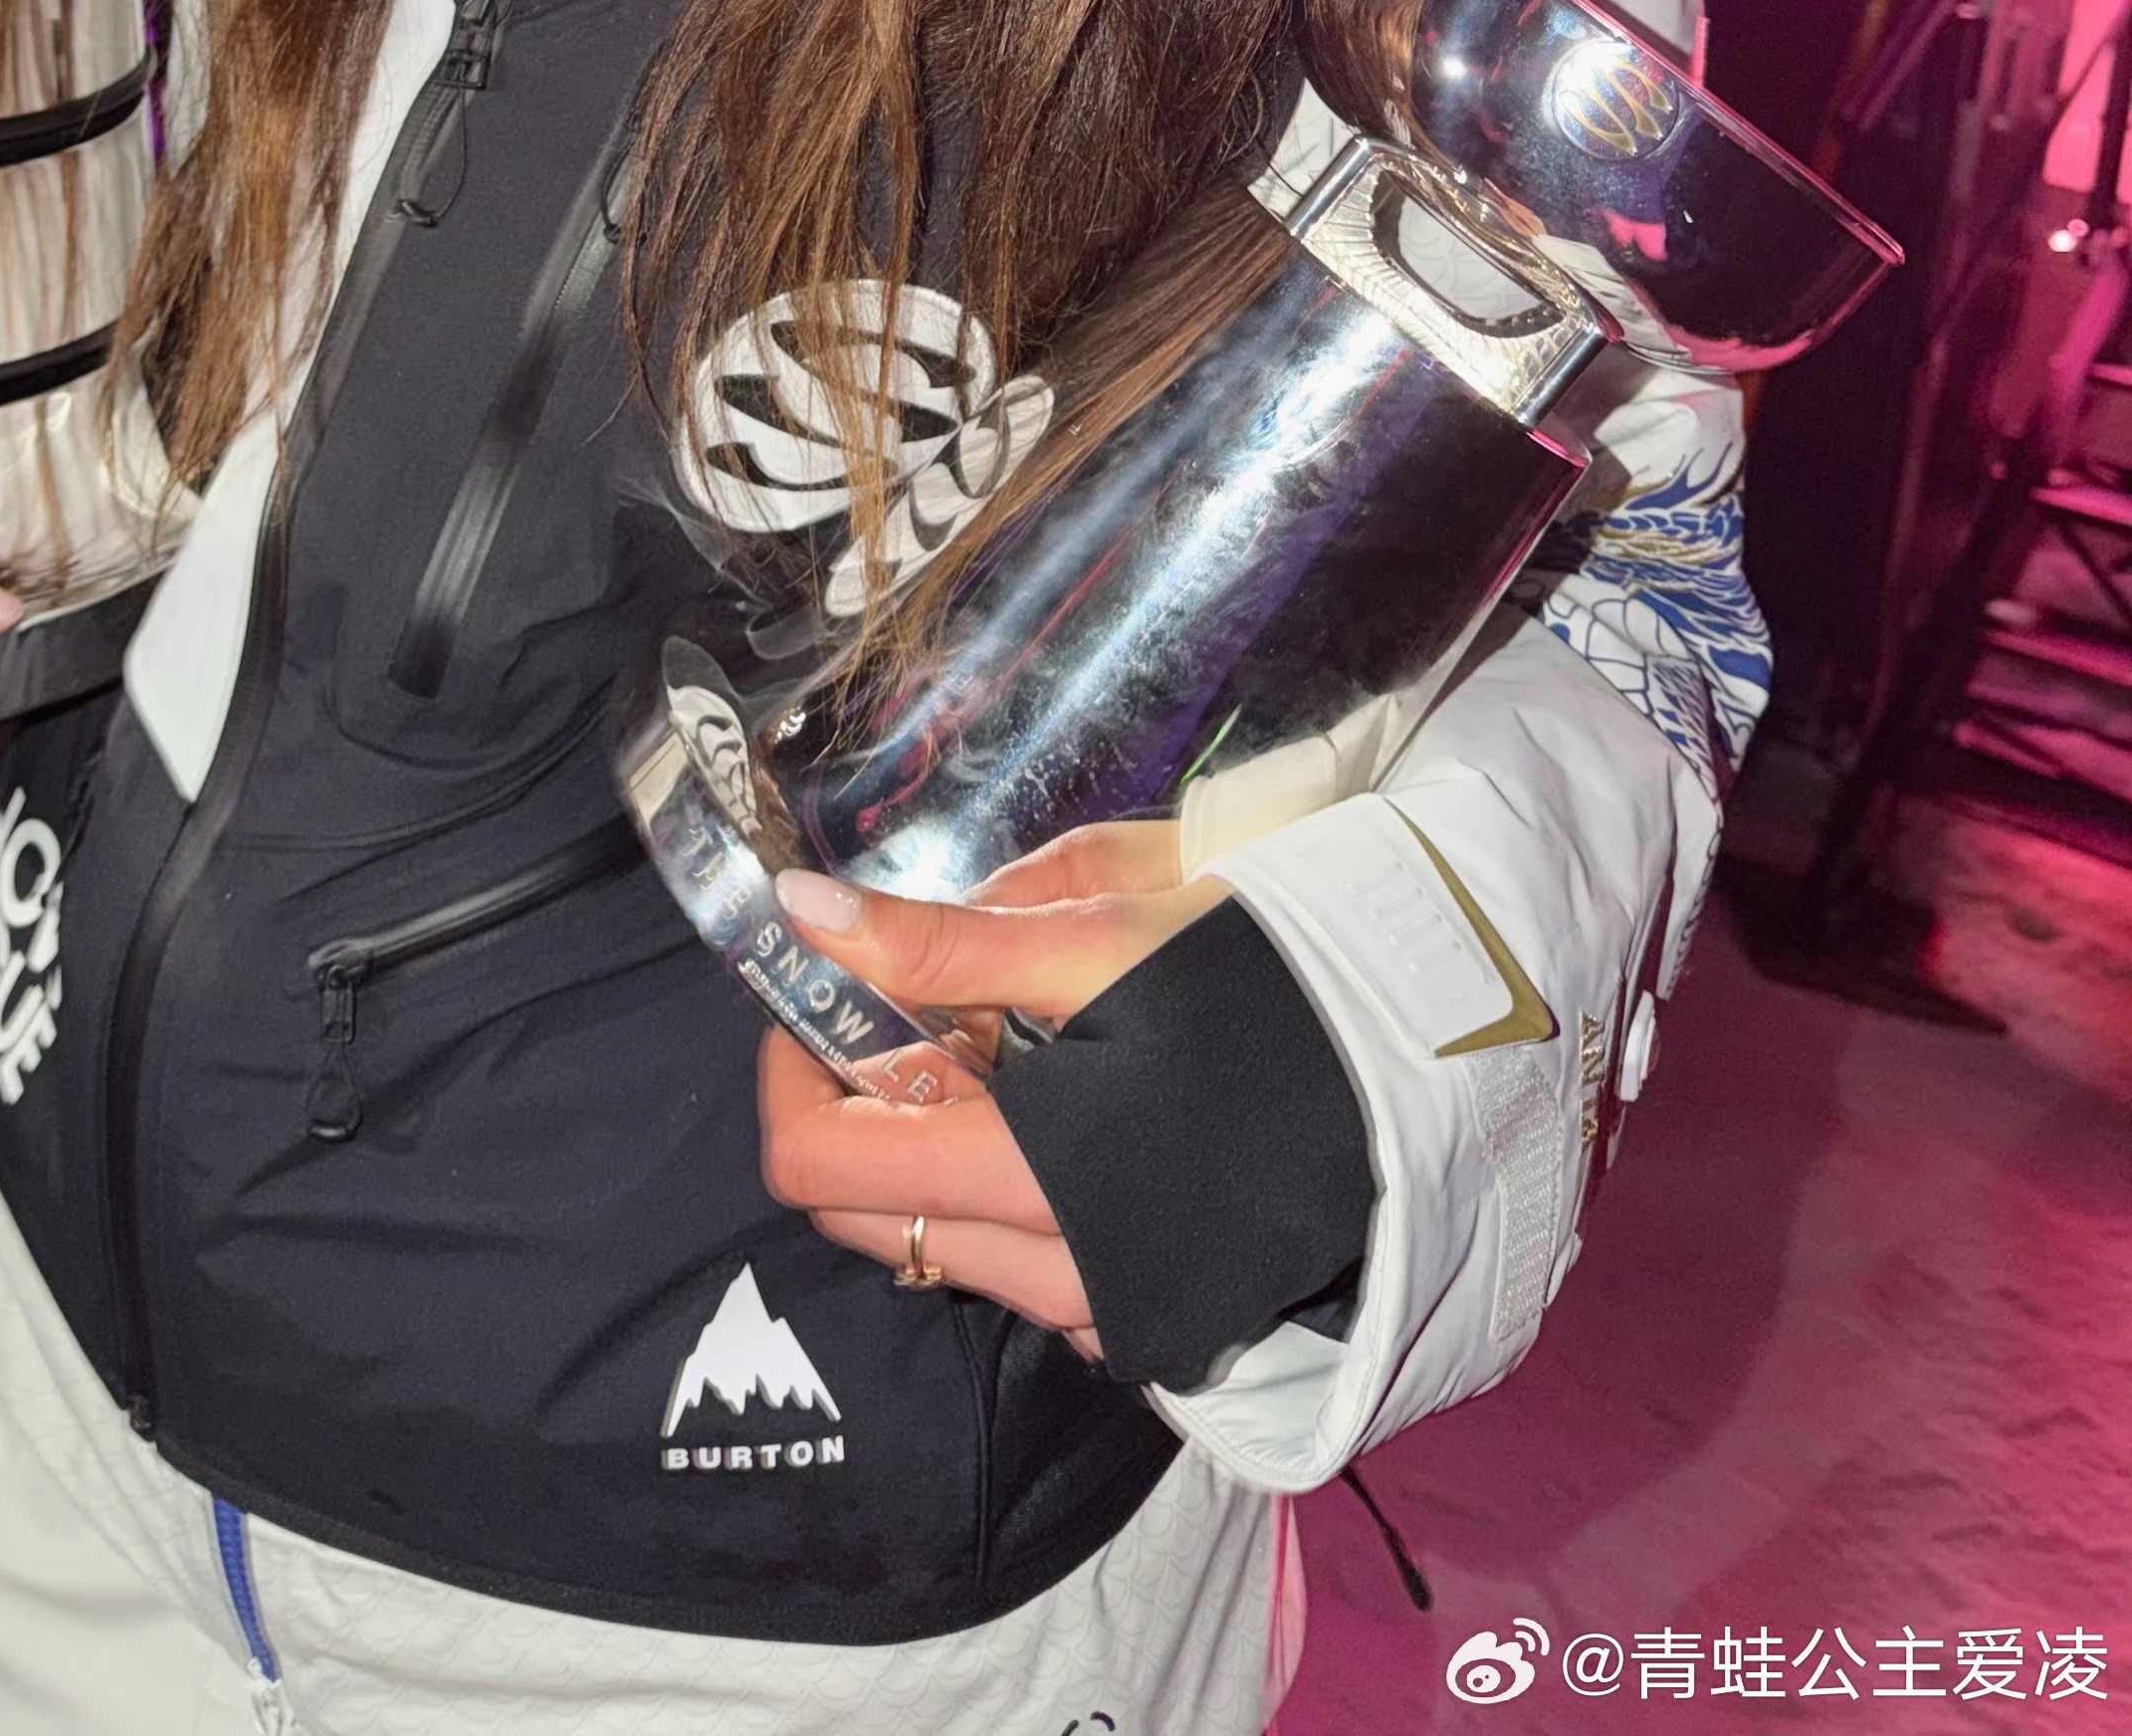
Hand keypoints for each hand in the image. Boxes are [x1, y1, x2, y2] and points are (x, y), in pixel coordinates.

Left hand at [755, 826, 1232, 1360]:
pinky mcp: (1163, 1324)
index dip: (792, 1072)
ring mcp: (1117, 1318)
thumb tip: (794, 912)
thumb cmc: (1274, 974)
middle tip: (922, 1005)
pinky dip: (1014, 1196)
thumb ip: (936, 939)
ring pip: (953, 1247)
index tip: (819, 993)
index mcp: (1034, 1180)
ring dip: (941, 1153)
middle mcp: (1062, 1281)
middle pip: (873, 1220)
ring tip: (1015, 1042)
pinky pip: (1034, 1272)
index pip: (818, 1170)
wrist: (1445, 1057)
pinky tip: (1074, 1108)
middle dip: (863, 1110)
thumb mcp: (1101, 930)